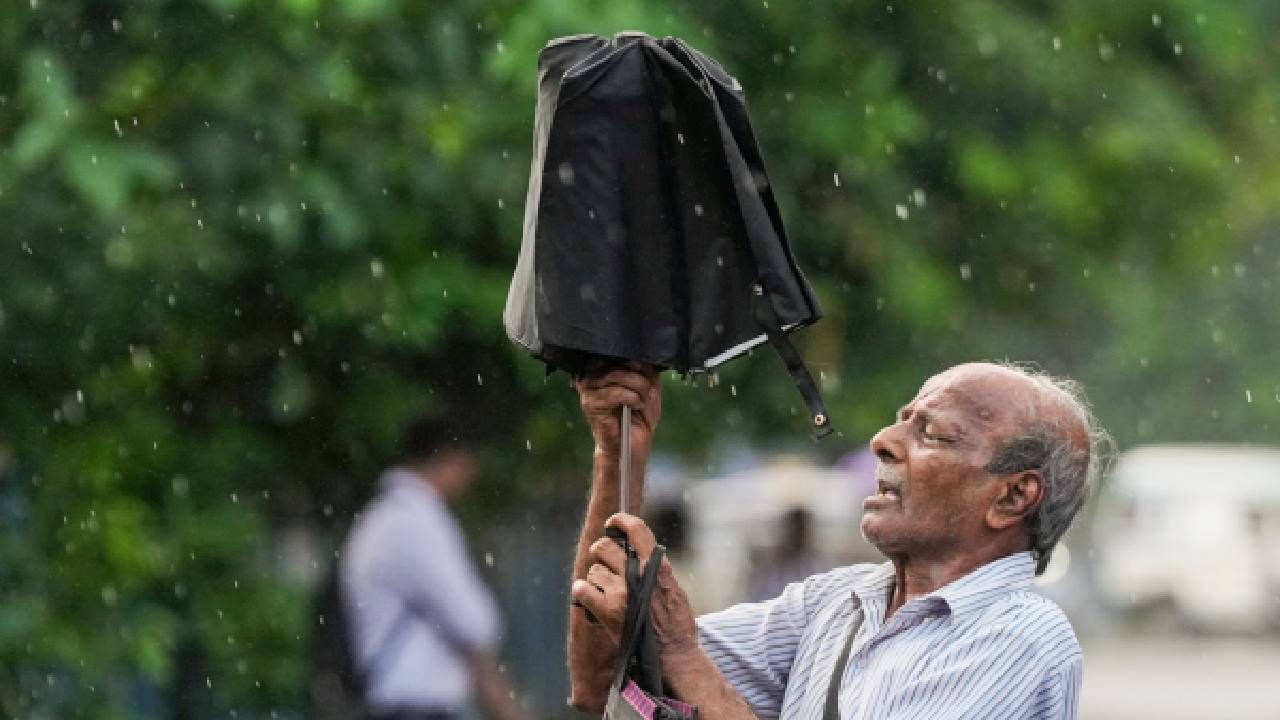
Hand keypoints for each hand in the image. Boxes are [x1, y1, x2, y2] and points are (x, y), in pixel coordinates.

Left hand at [569, 513, 697, 658]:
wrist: (672, 654)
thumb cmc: (675, 623)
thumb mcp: (673, 586)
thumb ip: (655, 567)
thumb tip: (636, 550)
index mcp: (657, 566)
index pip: (636, 529)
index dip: (621, 520)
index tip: (613, 523)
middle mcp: (637, 575)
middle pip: (604, 547)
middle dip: (602, 553)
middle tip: (607, 564)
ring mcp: (620, 593)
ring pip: (593, 570)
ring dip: (597, 579)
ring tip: (608, 593)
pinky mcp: (606, 611)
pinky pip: (581, 589)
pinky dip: (583, 593)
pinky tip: (590, 599)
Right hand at [575, 363, 661, 456]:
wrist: (631, 444)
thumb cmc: (638, 416)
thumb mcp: (648, 388)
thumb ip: (645, 371)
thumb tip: (642, 359)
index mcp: (602, 368)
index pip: (617, 354)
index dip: (635, 360)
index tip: (646, 371)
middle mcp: (591, 375)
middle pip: (617, 362)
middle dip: (639, 377)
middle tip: (648, 391)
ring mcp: (587, 389)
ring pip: (615, 375)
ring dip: (637, 387)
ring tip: (642, 400)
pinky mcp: (590, 404)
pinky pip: (613, 393)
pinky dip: (629, 398)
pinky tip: (635, 406)